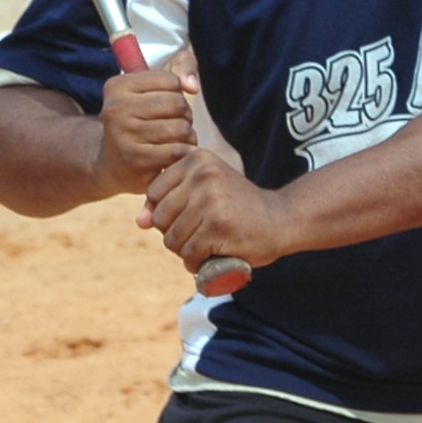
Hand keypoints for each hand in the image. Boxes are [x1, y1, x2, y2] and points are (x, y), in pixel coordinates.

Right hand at [93, 54, 197, 192]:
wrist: (114, 165)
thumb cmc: (139, 122)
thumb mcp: (151, 89)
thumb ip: (180, 67)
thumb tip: (192, 86)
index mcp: (117, 86)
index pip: (171, 80)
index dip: (178, 93)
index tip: (167, 105)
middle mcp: (116, 108)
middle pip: (177, 104)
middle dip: (186, 115)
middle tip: (177, 124)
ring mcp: (124, 135)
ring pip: (180, 128)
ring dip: (188, 135)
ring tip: (178, 139)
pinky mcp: (136, 160)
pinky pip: (178, 151)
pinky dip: (184, 152)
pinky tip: (176, 154)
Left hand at [139, 151, 290, 276]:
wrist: (281, 219)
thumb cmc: (238, 206)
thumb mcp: (204, 190)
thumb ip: (170, 199)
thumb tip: (140, 221)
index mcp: (196, 159)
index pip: (154, 193)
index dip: (165, 213)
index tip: (190, 217)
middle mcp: (202, 175)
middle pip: (160, 218)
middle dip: (173, 234)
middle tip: (197, 236)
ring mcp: (210, 200)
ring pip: (172, 239)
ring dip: (184, 251)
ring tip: (204, 247)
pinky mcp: (217, 227)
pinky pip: (189, 253)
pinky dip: (196, 263)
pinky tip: (210, 258)